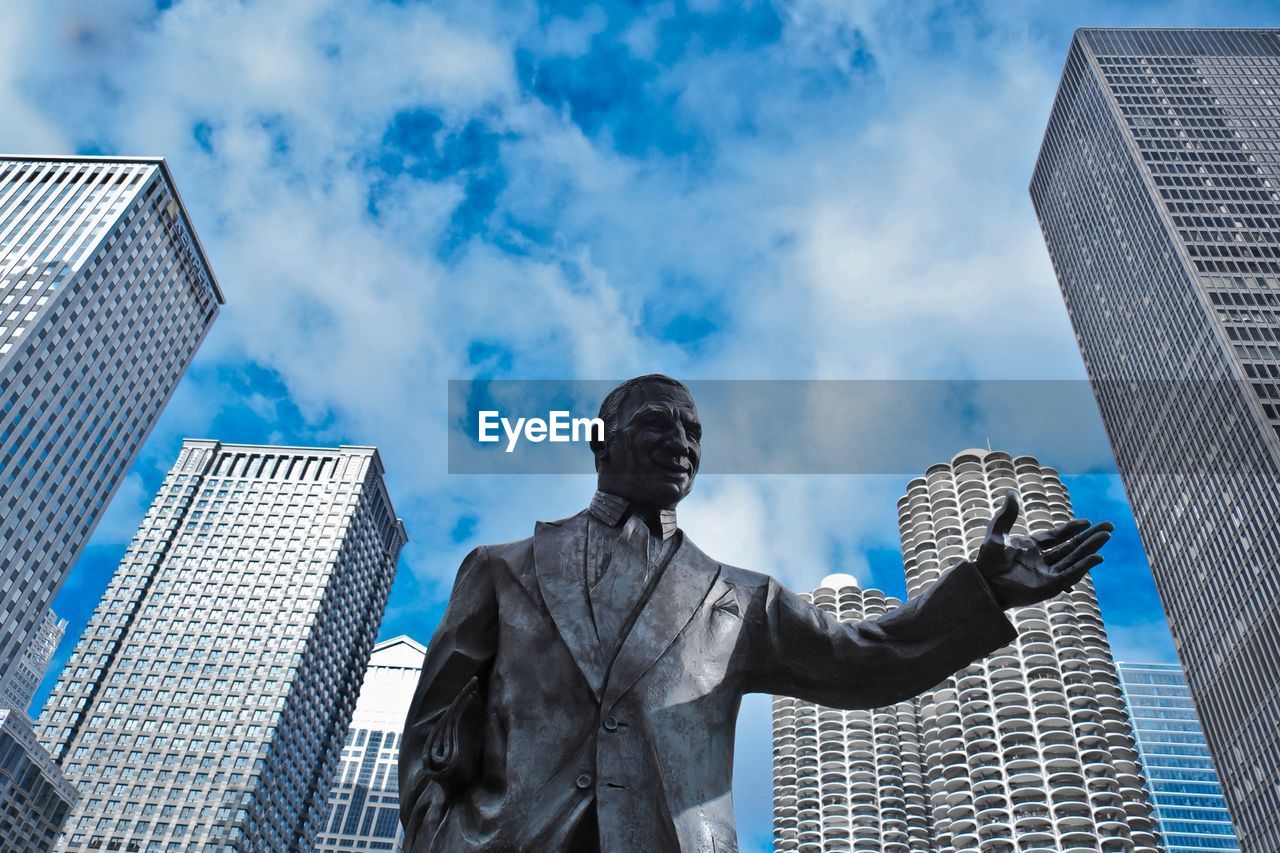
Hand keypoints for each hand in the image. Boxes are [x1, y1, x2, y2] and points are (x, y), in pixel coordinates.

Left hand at [975, 490, 1111, 608]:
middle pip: (1071, 546)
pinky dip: (1084, 566)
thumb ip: (1006, 515)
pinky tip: (1097, 557)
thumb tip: (1011, 493)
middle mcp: (1042, 560)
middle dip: (1090, 537)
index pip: (1057, 536)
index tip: (1087, 522)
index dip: (1072, 529)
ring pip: (1074, 558)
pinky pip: (1071, 574)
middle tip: (1109, 526)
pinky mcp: (1050, 586)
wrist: (984, 583)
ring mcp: (1047, 573)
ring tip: (1107, 536)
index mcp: (1031, 547)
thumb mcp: (996, 533)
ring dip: (1091, 548)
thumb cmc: (987, 561)